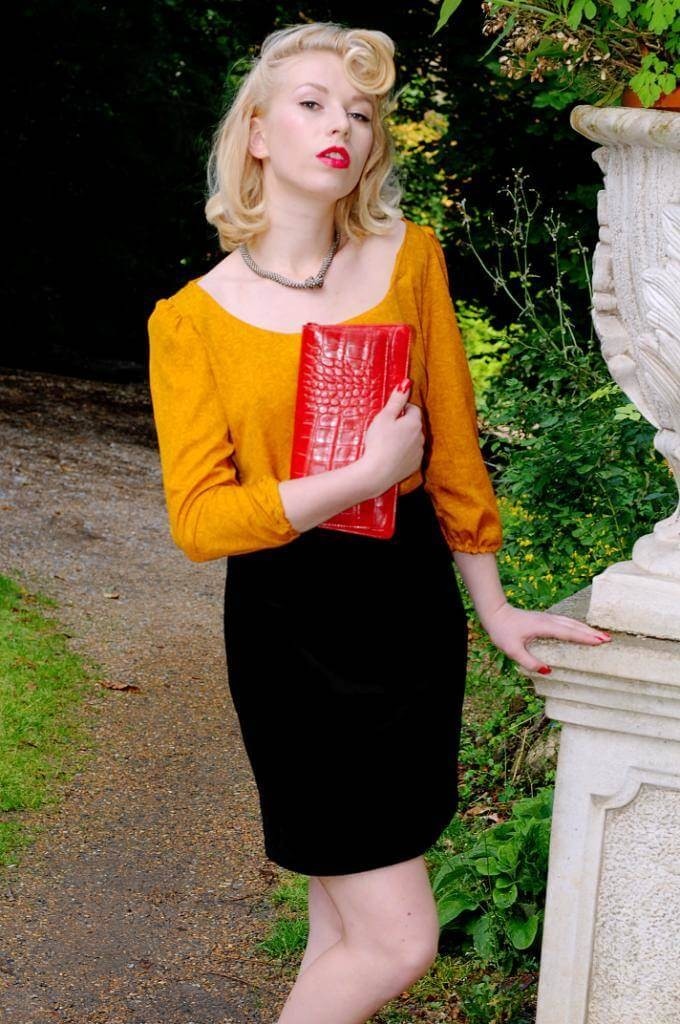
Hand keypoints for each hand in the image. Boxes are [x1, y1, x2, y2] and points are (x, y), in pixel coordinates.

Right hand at [361, 379, 424, 495]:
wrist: (377, 472)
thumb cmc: (379, 443)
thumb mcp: (384, 417)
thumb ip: (397, 399)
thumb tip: (407, 383)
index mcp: (414, 422)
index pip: (413, 409)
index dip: (400, 410)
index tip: (389, 416)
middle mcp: (421, 437)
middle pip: (413, 425)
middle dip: (402, 425)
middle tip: (386, 430)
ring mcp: (419, 452)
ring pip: (413, 440)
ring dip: (404, 439)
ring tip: (387, 444)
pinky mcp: (414, 465)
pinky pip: (410, 455)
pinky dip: (403, 454)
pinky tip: (391, 456)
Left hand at [481, 600, 611, 673]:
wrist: (495, 613)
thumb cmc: (502, 632)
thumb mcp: (513, 651)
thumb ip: (530, 662)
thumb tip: (548, 671)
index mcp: (543, 627)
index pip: (568, 633)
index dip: (584, 637)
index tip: (600, 641)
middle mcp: (548, 620)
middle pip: (573, 626)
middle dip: (591, 632)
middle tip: (608, 639)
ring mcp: (547, 618)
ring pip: (571, 622)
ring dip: (586, 629)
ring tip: (601, 635)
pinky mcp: (545, 619)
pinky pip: (566, 622)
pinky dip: (577, 626)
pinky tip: (582, 630)